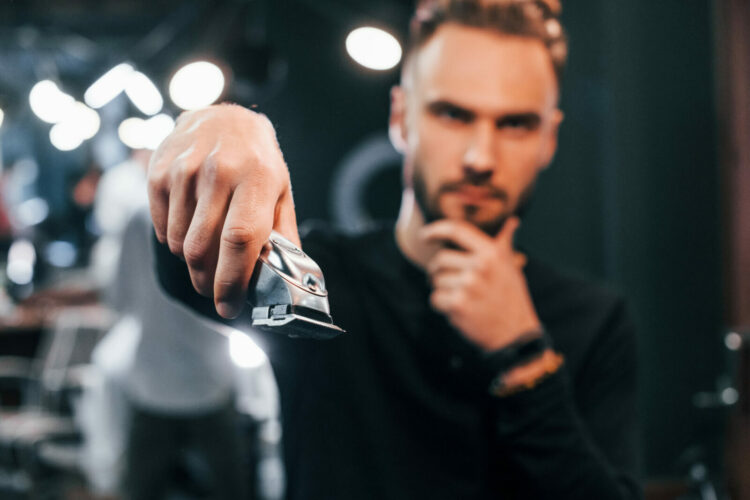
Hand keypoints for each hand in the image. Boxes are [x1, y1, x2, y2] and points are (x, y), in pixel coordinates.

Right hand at [148, 104, 298, 318]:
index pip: (240, 240)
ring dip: (192, 263)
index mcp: (257, 178)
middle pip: (204, 249)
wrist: (222, 117)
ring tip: (207, 255)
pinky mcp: (159, 172)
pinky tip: (190, 231)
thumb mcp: (280, 192)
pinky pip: (162, 228)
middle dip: (208, 283)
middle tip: (216, 292)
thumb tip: (287, 283)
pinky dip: (175, 243)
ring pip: (180, 244)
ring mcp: (185, 170)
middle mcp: (220, 171)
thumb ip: (283, 236)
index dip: (232, 281)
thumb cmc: (257, 162)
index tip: (229, 307)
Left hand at [421, 217, 541, 350]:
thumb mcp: (512, 267)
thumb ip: (504, 244)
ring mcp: (468, 285)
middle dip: (438, 271)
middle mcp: (480, 266)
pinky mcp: (458, 304)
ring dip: (442, 290)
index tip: (425, 235)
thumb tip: (511, 222)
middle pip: (440, 259)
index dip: (436, 230)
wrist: (515, 335)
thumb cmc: (511, 299)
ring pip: (436, 281)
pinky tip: (458, 310)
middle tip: (449, 282)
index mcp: (492, 253)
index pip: (457, 230)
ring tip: (461, 298)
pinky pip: (435, 299)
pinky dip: (442, 306)